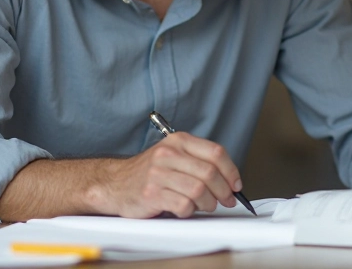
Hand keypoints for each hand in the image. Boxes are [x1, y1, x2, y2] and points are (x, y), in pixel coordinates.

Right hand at [96, 132, 241, 218]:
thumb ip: (199, 161)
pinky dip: (189, 211)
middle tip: (226, 200)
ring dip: (208, 203)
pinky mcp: (151, 193)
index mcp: (178, 141)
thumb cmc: (149, 172)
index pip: (216, 152)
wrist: (115, 183)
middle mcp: (168, 153)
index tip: (236, 185)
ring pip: (199, 190)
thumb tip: (230, 180)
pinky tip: (184, 209)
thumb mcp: (174, 156)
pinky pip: (183, 205)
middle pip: (210, 173)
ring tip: (204, 205)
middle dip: (224, 191)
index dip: (231, 171)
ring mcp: (158, 173)